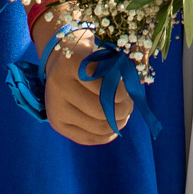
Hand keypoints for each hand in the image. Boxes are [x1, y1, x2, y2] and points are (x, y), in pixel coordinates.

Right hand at [35, 9, 122, 146]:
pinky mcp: (56, 123)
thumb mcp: (102, 55)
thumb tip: (137, 90)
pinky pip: (86, 138)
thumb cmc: (89, 57)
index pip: (104, 86)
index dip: (122, 92)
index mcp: (71, 63)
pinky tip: (114, 128)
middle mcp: (58, 86)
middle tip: (130, 105)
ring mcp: (55, 107)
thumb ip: (118, 70)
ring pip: (96, 126)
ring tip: (124, 115)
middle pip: (100, 110)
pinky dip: (105, 135)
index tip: (129, 90)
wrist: (59, 63)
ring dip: (116, 124)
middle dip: (122, 110)